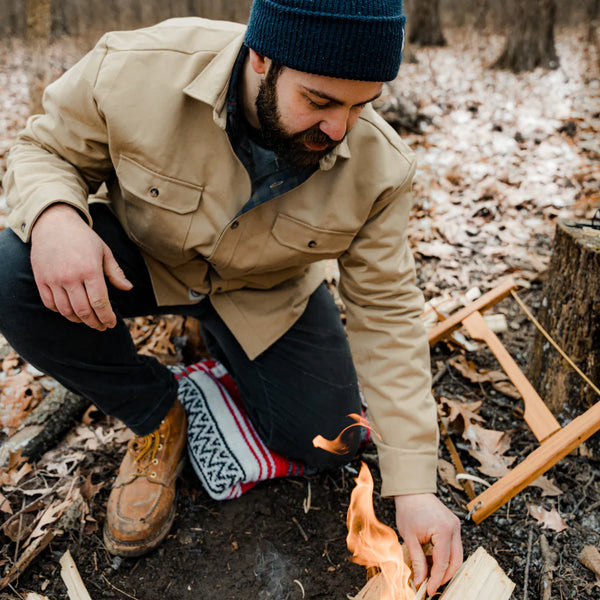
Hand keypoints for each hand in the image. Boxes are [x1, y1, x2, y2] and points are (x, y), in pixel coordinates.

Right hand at [30, 203, 132, 329]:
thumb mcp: (104, 251)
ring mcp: (53, 279)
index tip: (111, 323)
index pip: (100, 302)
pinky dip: (61, 312)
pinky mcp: (41, 279)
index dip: (107, 317)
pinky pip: (50, 304)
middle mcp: (70, 277)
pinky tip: (71, 311)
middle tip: (101, 326)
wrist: (53, 223)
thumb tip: (128, 288)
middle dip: (95, 323)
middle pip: (84, 311)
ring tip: (88, 320)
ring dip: (79, 320)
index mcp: (90, 270)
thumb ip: (115, 272)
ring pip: (66, 311)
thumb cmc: (83, 238)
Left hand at [394, 493, 461, 595]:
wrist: (412, 491)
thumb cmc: (408, 510)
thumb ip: (417, 561)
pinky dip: (445, 556)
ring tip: (430, 573)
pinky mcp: (454, 525)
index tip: (429, 591)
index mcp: (444, 530)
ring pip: (457, 555)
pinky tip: (432, 560)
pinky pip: (454, 546)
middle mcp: (454, 528)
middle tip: (431, 586)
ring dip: (445, 567)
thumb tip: (420, 581)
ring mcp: (456, 526)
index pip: (443, 562)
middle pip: (456, 561)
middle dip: (444, 576)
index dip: (436, 579)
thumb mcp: (410, 538)